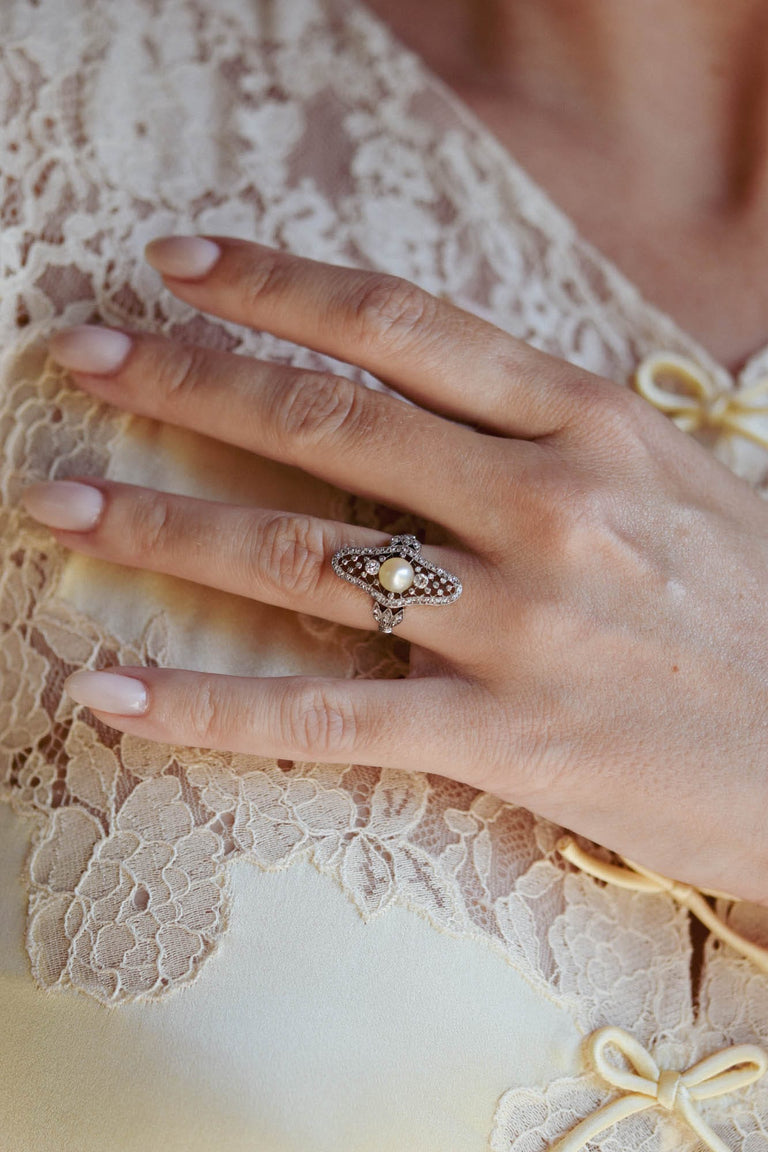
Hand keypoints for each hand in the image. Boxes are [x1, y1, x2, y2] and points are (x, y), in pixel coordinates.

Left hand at [21, 235, 767, 904]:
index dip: (277, 285)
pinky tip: (111, 692)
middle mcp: (547, 506)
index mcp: (591, 426)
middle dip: (185, 380)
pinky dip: (207, 705)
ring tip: (59, 505)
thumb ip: (555, 433)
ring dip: (162, 524)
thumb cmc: (753, 609)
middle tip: (80, 356)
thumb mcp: (674, 479)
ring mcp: (522, 623)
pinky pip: (326, 716)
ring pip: (302, 557)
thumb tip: (441, 392)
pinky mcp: (507, 738)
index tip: (180, 263)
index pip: (404, 327)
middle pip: (327, 421)